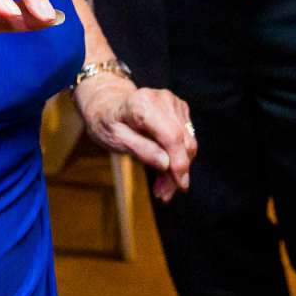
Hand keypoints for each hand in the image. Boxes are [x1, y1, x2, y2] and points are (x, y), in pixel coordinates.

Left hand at [76, 74, 195, 199]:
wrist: (107, 104)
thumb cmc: (107, 122)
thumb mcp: (114, 139)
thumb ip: (140, 149)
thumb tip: (166, 164)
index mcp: (143, 104)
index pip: (171, 136)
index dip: (179, 162)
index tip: (180, 185)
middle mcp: (163, 100)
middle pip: (183, 142)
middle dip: (177, 172)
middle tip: (163, 194)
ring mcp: (173, 103)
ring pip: (188, 143)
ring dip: (177, 168)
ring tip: (161, 187)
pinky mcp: (179, 110)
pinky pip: (186, 138)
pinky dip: (177, 158)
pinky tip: (164, 170)